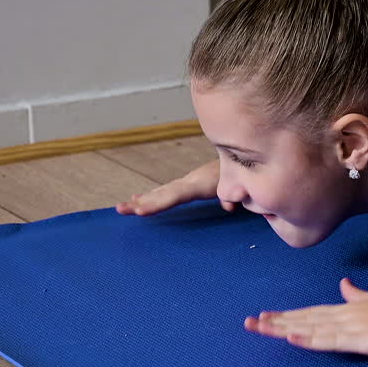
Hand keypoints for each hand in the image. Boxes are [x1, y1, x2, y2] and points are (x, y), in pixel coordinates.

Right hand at [116, 159, 234, 214]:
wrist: (247, 157)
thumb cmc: (245, 175)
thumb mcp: (242, 187)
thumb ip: (234, 197)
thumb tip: (229, 206)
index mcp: (201, 183)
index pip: (176, 194)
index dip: (158, 202)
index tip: (139, 210)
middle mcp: (191, 181)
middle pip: (163, 193)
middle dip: (142, 203)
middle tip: (120, 209)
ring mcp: (189, 182)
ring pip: (162, 192)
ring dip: (143, 200)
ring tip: (122, 207)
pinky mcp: (191, 184)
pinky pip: (168, 191)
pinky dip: (152, 196)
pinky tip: (138, 198)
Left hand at [245, 278, 367, 355]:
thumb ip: (358, 295)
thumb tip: (343, 284)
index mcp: (349, 308)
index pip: (311, 313)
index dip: (287, 315)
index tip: (264, 316)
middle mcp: (347, 314)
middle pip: (305, 319)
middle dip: (276, 322)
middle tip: (249, 323)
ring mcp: (355, 326)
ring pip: (313, 328)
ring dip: (285, 329)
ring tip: (261, 328)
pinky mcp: (366, 340)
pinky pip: (333, 341)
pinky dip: (310, 339)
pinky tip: (292, 338)